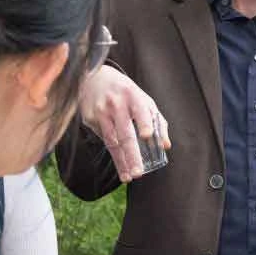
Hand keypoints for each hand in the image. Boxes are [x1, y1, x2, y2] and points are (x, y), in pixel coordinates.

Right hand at [78, 66, 169, 182]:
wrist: (93, 77)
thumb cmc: (125, 92)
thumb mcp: (143, 99)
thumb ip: (157, 121)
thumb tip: (166, 146)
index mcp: (133, 96)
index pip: (140, 111)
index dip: (143, 122)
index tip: (146, 135)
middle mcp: (116, 104)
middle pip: (124, 133)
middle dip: (131, 155)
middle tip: (138, 173)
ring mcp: (101, 112)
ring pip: (111, 141)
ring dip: (120, 162)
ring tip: (128, 177)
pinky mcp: (90, 119)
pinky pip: (102, 138)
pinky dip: (112, 150)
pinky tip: (119, 160)